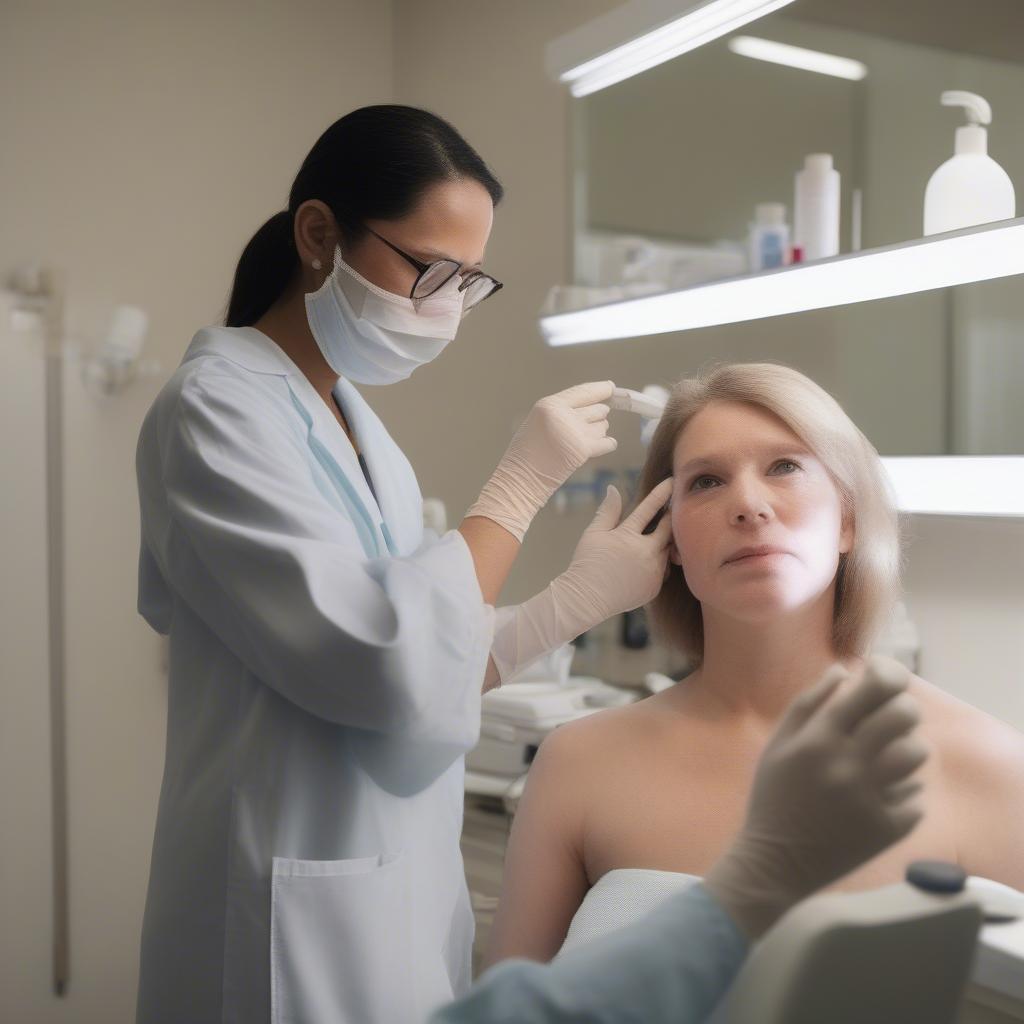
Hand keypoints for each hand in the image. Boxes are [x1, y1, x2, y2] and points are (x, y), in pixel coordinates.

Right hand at [465, 381, 616, 541]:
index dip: (601, 389)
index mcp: (549, 404)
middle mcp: (563, 414)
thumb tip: (599, 406)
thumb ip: (564, 410)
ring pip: (603, 426)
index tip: (611, 388)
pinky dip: (606, 445)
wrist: (521, 480)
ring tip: (578, 442)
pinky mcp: (583, 450)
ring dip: (598, 433)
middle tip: (581, 430)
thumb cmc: (528, 452)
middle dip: (596, 417)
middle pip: (598, 408)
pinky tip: (595, 448)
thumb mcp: (540, 421)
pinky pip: (608, 443)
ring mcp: (575, 432)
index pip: (583, 391)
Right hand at [488, 479, 672, 684]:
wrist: (586, 599)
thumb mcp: (593, 533)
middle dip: (671, 518)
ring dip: (665, 543)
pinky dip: (658, 564)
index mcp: (629, 536)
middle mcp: (646, 553)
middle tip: (672, 510)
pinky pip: (663, 571)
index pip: (650, 508)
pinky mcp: (654, 587)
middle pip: (668, 530)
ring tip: (656, 540)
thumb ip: (607, 511)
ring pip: (667, 551)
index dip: (662, 493)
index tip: (672, 481)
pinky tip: (646, 563)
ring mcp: (653, 571)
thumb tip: (613, 488)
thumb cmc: (587, 563)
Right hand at [705, 656, 928, 938]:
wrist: (776, 862)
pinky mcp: (889, 828)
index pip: (873, 689)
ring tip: (890, 756)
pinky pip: (916, 795)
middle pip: (903, 715)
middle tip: (891, 717)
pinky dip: (904, 791)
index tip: (882, 677)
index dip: (886, 674)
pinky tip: (883, 794)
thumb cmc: (773, 797)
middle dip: (902, 708)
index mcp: (820, 738)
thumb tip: (844, 671)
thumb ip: (808, 704)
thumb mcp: (778, 744)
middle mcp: (849, 763)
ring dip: (907, 748)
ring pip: (917, 753)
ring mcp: (872, 798)